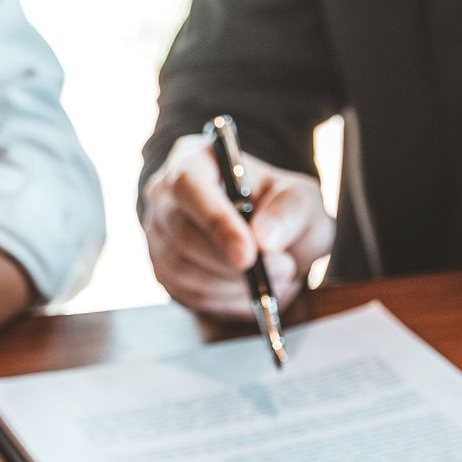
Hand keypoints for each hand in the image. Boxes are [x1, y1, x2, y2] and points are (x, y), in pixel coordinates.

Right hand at [142, 133, 334, 319]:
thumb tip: (264, 238)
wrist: (273, 241)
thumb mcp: (302, 200)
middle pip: (183, 234)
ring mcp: (159, 236)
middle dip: (233, 263)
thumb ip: (290, 212)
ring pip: (185, 271)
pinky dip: (227, 301)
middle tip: (282, 269)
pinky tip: (252, 290)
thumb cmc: (282, 210)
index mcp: (195, 160)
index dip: (216, 222)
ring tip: (275, 278)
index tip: (249, 255)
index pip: (188, 186)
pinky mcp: (164, 272)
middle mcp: (165, 196)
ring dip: (235, 285)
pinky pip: (189, 295)